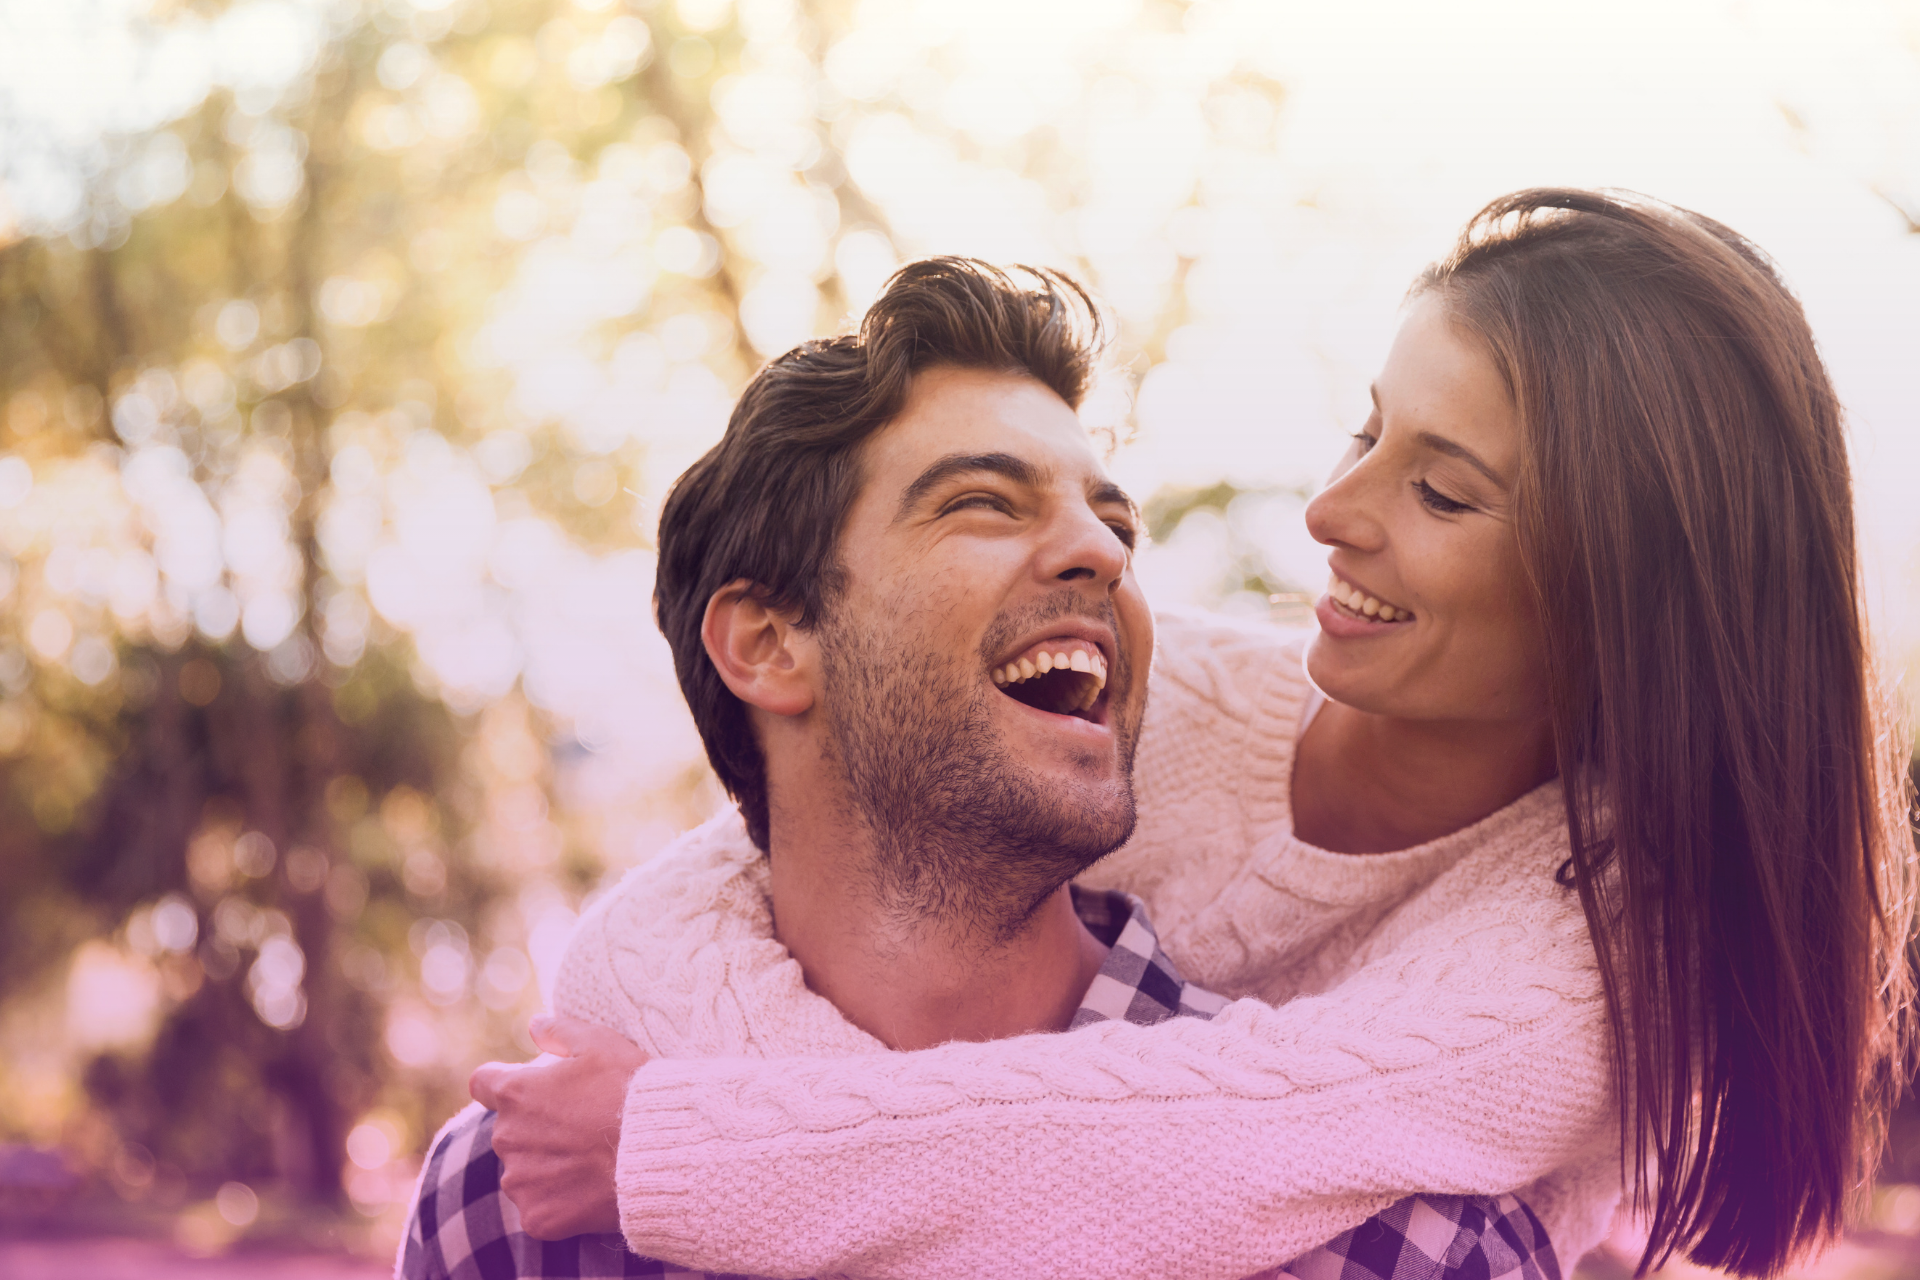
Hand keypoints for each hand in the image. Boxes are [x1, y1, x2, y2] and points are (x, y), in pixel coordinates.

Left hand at [468, 1014, 649, 1238]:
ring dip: (545, 1165)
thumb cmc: (631, 1093)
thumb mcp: (602, 1043)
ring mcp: (520, 1181)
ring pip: (522, 1170)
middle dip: (536, 1127)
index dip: (504, 1083)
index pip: (484, 1084)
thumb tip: (534, 1025)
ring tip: (590, 1159)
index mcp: (516, 1093)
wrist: (658, 1154)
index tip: (531, 1089)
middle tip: (580, 1125)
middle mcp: (507, 1138)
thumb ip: (560, 1031)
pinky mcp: (537, 1216)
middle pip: (510, 1129)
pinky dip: (559, 1201)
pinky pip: (539, 1207)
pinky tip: (590, 1189)